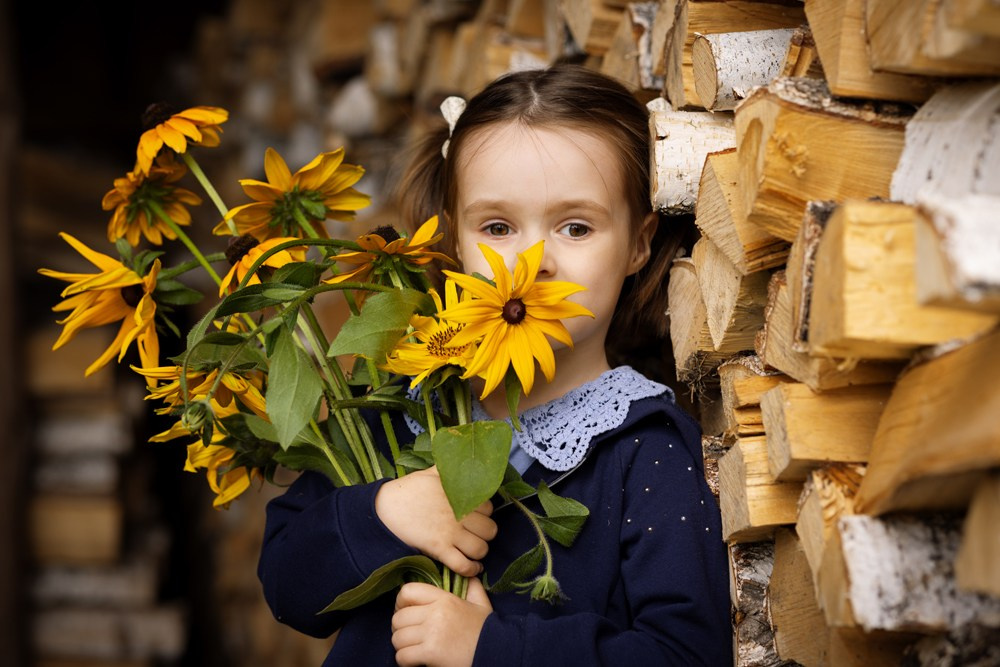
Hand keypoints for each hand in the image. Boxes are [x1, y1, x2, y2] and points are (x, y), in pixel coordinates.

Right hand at [375, 466, 496, 576]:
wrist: (384, 509)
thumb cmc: (408, 490)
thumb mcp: (431, 473)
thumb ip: (449, 469)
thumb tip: (459, 458)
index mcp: (460, 494)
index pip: (489, 507)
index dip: (484, 513)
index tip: (476, 515)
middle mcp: (459, 514)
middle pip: (490, 530)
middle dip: (485, 533)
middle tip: (476, 533)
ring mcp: (450, 533)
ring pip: (481, 549)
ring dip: (480, 551)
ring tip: (474, 549)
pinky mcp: (439, 550)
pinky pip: (463, 565)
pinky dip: (471, 569)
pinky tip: (473, 567)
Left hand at [391, 578, 492, 666]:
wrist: (496, 652)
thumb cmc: (486, 629)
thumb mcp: (481, 603)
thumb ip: (472, 586)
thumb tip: (469, 573)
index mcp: (444, 599)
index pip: (408, 591)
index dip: (400, 602)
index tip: (405, 611)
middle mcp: (435, 613)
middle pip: (398, 618)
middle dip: (400, 628)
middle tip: (409, 635)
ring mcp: (431, 633)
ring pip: (397, 638)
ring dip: (402, 646)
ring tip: (412, 648)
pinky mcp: (430, 653)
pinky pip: (402, 656)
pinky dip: (404, 660)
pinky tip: (414, 661)